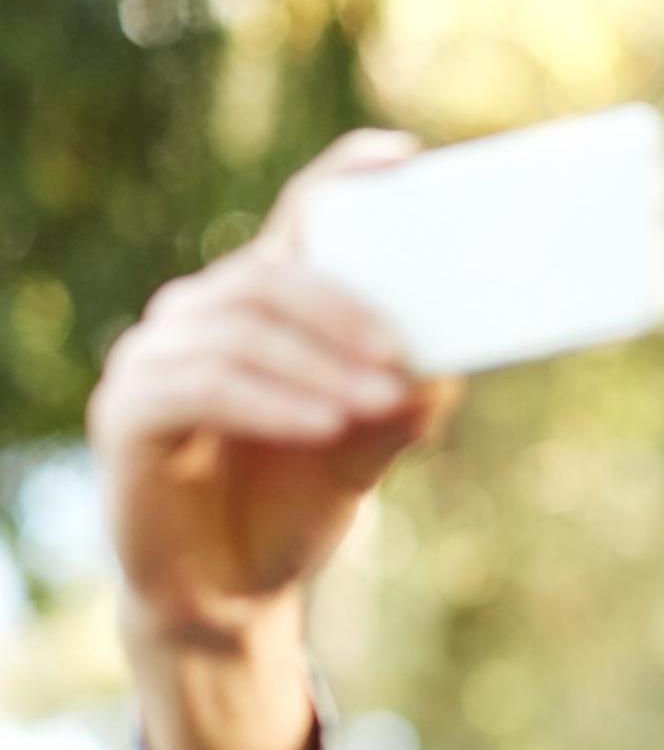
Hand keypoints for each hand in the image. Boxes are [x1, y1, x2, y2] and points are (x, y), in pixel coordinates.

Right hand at [88, 130, 458, 645]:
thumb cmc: (297, 502)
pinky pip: (202, 387)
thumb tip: (447, 363)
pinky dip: (272, 401)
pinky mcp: (129, 413)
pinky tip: (325, 423)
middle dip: (347, 312)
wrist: (233, 591)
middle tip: (407, 355)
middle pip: (271, 277)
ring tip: (383, 402)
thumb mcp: (368, 444)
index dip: (344, 177)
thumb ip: (402, 399)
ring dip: (321, 365)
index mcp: (262, 303)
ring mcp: (155, 358)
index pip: (298, 219)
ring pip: (242, 331)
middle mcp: (200, 313)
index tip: (404, 158)